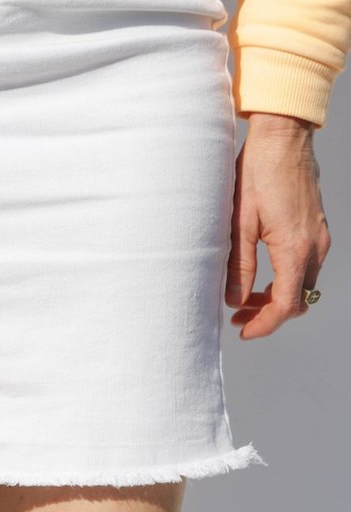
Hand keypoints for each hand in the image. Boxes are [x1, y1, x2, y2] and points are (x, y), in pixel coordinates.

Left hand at [226, 113, 330, 338]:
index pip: (286, 304)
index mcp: (295, 248)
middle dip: (268, 315)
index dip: (265, 324)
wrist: (283, 138)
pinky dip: (284, 280)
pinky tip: (259, 276)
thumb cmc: (257, 173)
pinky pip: (304, 267)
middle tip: (237, 317)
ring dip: (275, 298)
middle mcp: (314, 246)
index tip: (243, 331)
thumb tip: (235, 300)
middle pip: (298, 300)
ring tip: (243, 299)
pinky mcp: (316, 229)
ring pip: (302, 285)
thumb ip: (238, 265)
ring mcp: (319, 238)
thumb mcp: (239, 222)